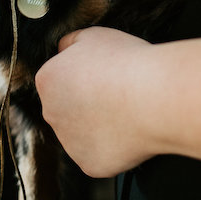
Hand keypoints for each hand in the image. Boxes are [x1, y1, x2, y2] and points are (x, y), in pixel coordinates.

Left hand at [35, 26, 156, 176]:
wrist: (153, 97)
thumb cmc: (126, 62)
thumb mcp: (94, 35)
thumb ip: (70, 43)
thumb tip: (63, 50)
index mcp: (47, 80)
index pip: (60, 79)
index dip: (85, 76)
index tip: (105, 74)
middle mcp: (50, 113)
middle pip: (68, 109)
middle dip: (88, 104)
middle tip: (118, 94)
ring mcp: (69, 142)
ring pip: (84, 134)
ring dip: (101, 126)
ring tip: (128, 112)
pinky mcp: (89, 164)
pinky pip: (101, 155)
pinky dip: (115, 148)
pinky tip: (131, 133)